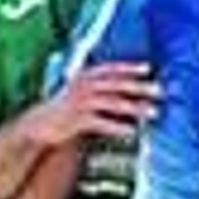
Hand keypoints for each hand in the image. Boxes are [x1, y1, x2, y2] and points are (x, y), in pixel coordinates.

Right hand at [31, 64, 159, 149]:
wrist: (39, 125)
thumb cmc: (64, 110)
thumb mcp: (80, 93)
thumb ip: (100, 90)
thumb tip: (128, 92)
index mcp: (84, 77)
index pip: (111, 69)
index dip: (129, 67)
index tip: (148, 68)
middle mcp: (83, 86)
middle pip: (116, 84)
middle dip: (139, 87)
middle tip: (159, 91)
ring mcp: (80, 103)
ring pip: (113, 103)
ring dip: (135, 107)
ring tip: (152, 113)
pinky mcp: (77, 120)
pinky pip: (102, 122)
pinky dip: (118, 126)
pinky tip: (131, 131)